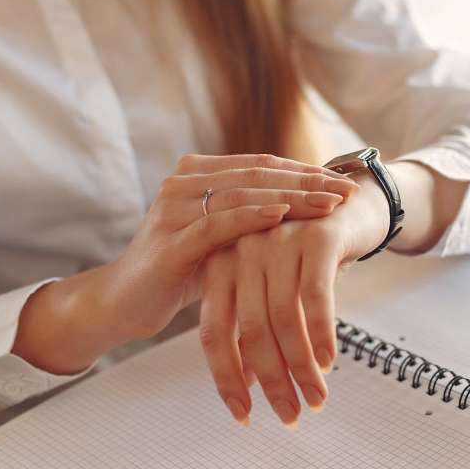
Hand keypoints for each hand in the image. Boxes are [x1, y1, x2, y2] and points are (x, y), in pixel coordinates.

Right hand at [103, 154, 358, 341]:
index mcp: (197, 175)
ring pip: (242, 194)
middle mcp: (183, 183)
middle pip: (257, 174)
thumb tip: (310, 212)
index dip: (305, 171)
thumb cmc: (179, 272)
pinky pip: (217, 224)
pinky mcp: (170, 241)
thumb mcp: (221, 240)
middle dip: (307, 181)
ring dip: (291, 197)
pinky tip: (283, 215)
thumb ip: (252, 219)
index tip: (344, 182)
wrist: (123, 303)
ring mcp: (173, 209)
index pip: (261, 166)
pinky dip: (252, 218)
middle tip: (347, 190)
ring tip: (328, 204)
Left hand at [198, 170, 389, 426]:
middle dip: (271, 381)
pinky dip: (322, 334)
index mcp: (220, 265)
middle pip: (248, 330)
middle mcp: (242, 251)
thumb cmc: (307, 256)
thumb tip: (246, 382)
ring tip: (316, 398)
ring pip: (283, 318)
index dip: (226, 379)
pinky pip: (315, 296)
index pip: (213, 333)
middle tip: (289, 416)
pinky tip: (329, 362)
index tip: (244, 415)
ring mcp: (277, 241)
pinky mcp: (315, 238)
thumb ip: (254, 328)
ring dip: (300, 367)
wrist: (351, 205)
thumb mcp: (273, 289)